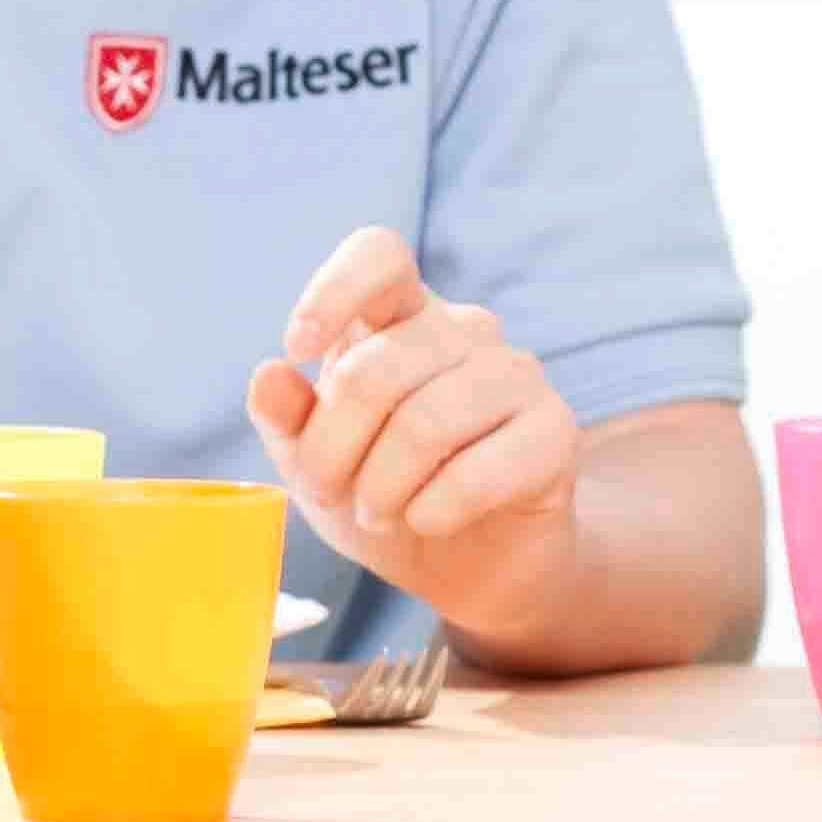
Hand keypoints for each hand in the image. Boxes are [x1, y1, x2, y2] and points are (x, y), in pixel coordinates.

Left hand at [247, 229, 581, 634]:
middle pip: (375, 371)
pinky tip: (427, 522)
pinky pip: (478, 472)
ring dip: (381, 489)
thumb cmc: (388, 497)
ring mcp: (515, 374)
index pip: (379, 255)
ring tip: (377, 515)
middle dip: (330, 451)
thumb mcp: (317, 466)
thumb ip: (288, 420)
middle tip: (327, 494)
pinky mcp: (554, 432)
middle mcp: (463, 330)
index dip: (332, 290)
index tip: (297, 348)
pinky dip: (433, 511)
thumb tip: (268, 375)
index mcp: (402, 316)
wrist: (472, 566)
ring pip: (424, 424)